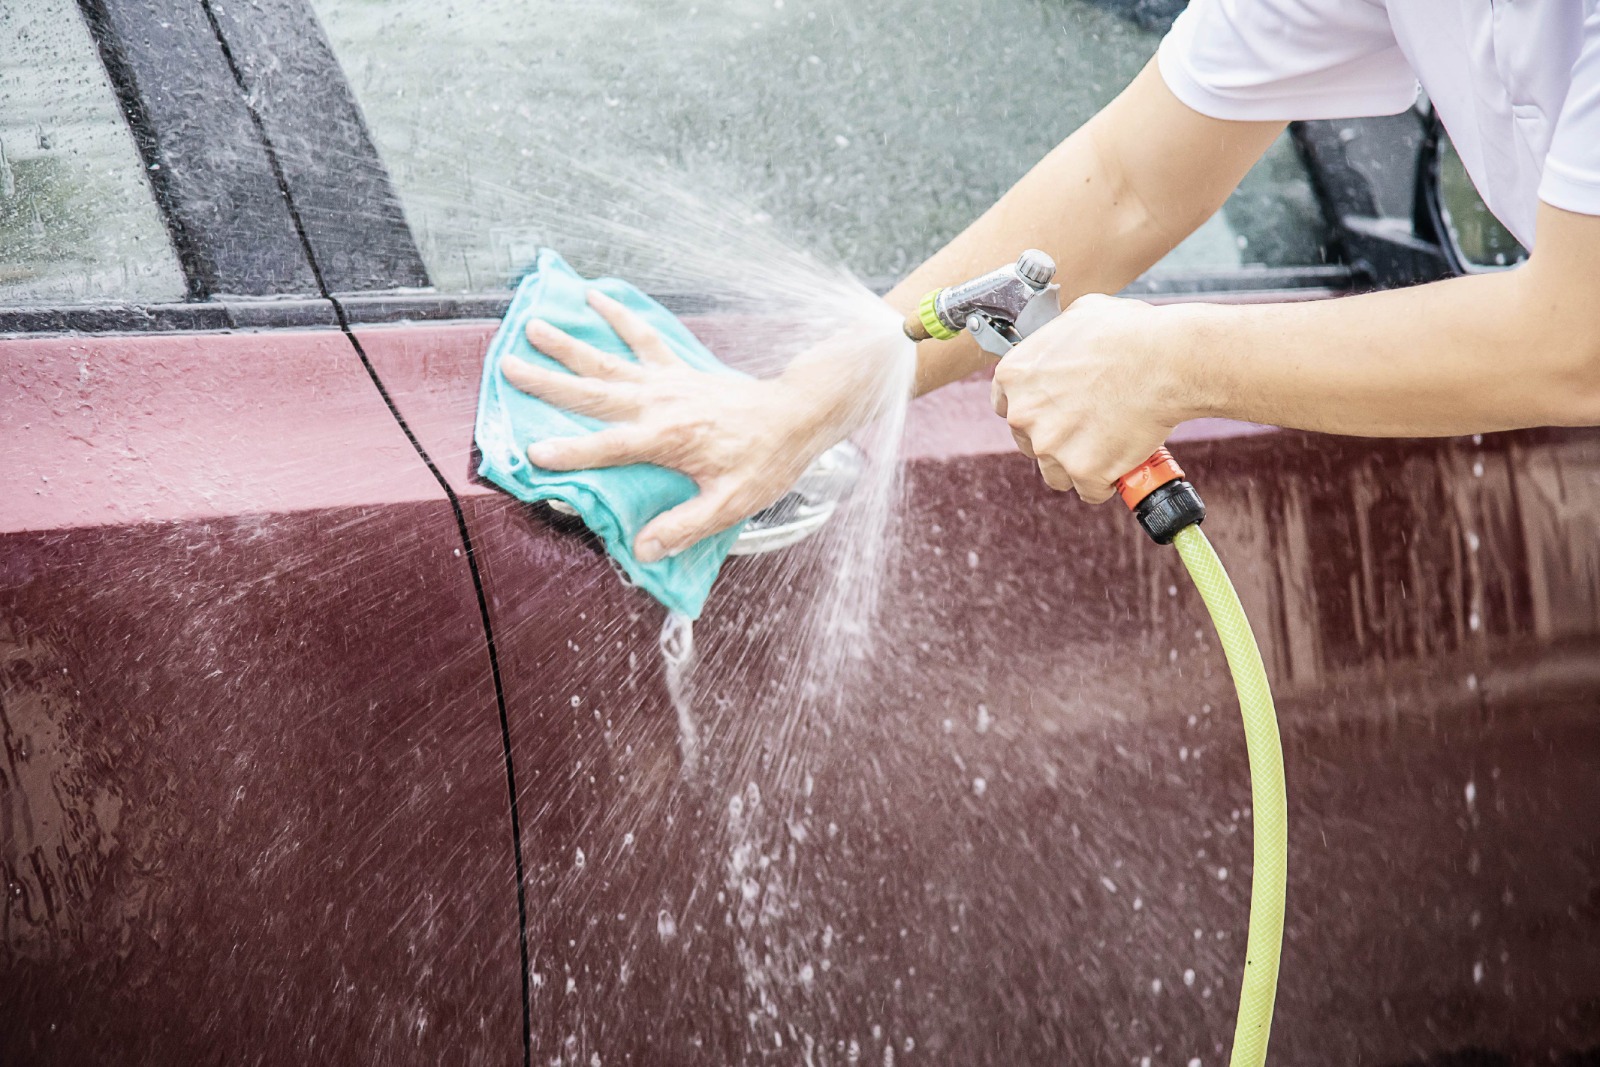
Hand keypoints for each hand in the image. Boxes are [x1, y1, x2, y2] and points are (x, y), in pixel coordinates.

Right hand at [501, 290, 845, 562]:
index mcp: (667, 439)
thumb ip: (685, 527)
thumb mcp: (730, 504)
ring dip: (570, 344)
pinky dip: (619, 315)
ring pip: (608, 360)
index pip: (608, 447)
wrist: (797, 415)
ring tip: (533, 325)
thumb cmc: (765, 461)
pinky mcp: (679, 369)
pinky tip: (596, 296)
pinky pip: (644, 337)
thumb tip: (643, 549)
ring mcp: (667, 382)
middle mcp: (660, 404)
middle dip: (548, 381)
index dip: (571, 452)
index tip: (535, 454)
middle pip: (593, 393)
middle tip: (508, 366)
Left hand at [990, 293, 1190, 502]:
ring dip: (1077, 464)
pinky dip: (1107, 482)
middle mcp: (1023, 413)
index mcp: (1015, 375)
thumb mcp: (1080, 315)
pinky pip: (1089, 489)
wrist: (1166, 360)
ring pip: (1054, 472)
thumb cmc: (1130, 333)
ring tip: (1107, 444)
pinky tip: (1122, 462)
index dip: (1033, 411)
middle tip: (1090, 424)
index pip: (1004, 405)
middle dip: (1056, 438)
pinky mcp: (1083, 471)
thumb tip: (1062, 342)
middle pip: (1029, 441)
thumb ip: (1057, 338)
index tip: (1052, 412)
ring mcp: (1051, 446)